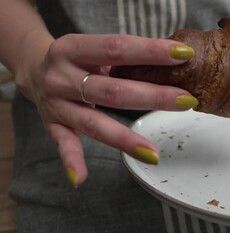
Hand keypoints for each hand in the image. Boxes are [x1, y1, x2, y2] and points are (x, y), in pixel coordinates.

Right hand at [16, 33, 196, 186]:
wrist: (34, 68)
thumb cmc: (77, 60)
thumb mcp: (92, 49)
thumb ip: (122, 57)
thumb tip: (172, 60)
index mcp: (73, 48)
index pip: (117, 47)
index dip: (151, 51)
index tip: (183, 55)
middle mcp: (61, 76)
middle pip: (112, 89)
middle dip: (153, 96)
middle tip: (186, 100)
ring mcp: (56, 103)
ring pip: (94, 123)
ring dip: (125, 138)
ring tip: (153, 153)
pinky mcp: (52, 125)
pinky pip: (63, 145)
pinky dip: (71, 162)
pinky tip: (81, 178)